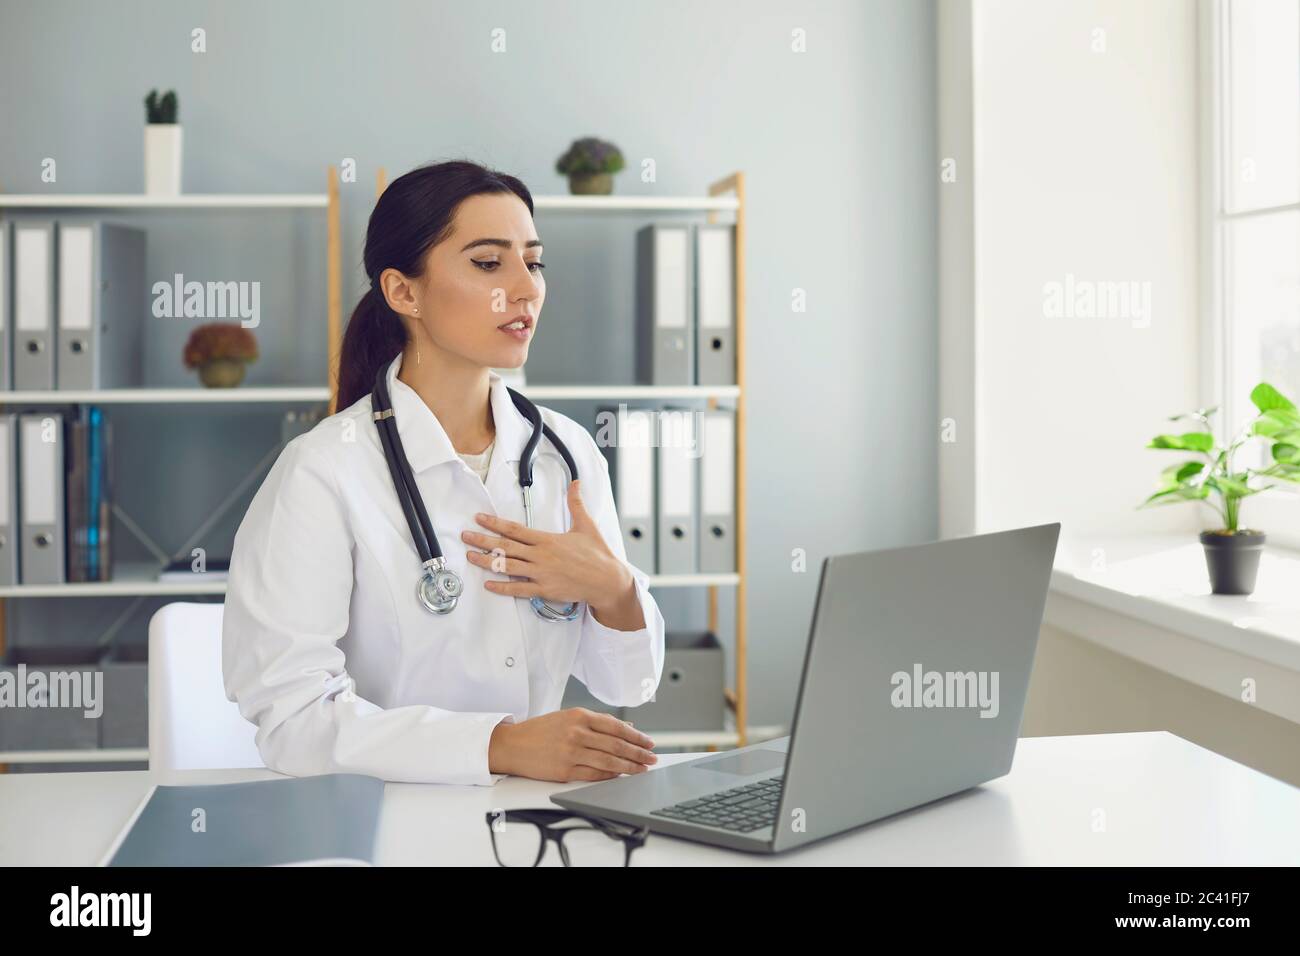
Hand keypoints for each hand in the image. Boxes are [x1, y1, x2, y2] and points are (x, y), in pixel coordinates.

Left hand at [461, 479, 633, 611]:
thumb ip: (576, 504)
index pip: (515, 529)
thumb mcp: (586, 525)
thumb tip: (576, 483)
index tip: (480, 518)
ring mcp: (541, 574)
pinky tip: (488, 585)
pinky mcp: (544, 590)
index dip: (495, 523)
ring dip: (487, 562)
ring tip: (470, 557)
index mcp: (547, 540)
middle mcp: (540, 556)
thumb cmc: (597, 554)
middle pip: (506, 547)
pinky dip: (502, 588)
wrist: (607, 580)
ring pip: (508, 567)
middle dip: (483, 541)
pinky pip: (518, 590)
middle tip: (465, 536)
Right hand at [488, 708, 657, 781]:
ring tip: (642, 769)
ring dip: (629, 766)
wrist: (512, 745)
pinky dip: (610, 775)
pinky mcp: (565, 770)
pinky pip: (594, 773)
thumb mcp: (568, 717)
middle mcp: (577, 732)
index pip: (616, 727)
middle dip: (638, 753)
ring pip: (608, 760)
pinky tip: (621, 776)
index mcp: (579, 716)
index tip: (649, 743)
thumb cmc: (540, 730)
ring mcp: (571, 752)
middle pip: (616, 744)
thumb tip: (627, 729)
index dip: (636, 737)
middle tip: (652, 758)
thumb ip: (597, 722)